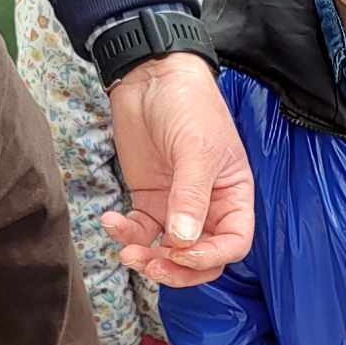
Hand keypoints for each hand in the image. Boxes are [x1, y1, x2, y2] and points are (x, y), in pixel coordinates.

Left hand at [103, 52, 254, 288]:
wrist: (151, 75)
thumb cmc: (189, 106)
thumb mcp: (195, 150)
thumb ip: (190, 197)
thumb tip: (183, 242)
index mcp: (234, 197)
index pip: (232, 243)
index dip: (210, 257)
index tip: (181, 252)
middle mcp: (209, 207)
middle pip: (201, 257)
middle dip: (177, 269)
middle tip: (151, 265)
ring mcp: (177, 205)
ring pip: (169, 250)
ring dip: (149, 257)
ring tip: (127, 251)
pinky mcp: (149, 198)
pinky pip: (141, 230)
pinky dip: (126, 234)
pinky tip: (111, 221)